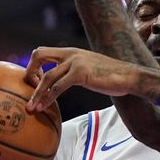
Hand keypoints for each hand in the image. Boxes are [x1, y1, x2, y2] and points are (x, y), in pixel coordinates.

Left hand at [24, 46, 144, 111]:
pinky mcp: (81, 74)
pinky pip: (58, 87)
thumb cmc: (112, 76)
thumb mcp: (90, 69)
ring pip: (47, 76)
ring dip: (37, 93)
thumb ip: (76, 71)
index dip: (35, 66)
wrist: (129, 76)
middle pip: (39, 55)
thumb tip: (65, 81)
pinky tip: (44, 107)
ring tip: (31, 107)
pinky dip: (48, 98)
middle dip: (29, 73)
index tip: (37, 83)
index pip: (43, 52)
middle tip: (29, 90)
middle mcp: (71, 54)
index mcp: (72, 52)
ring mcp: (76, 62)